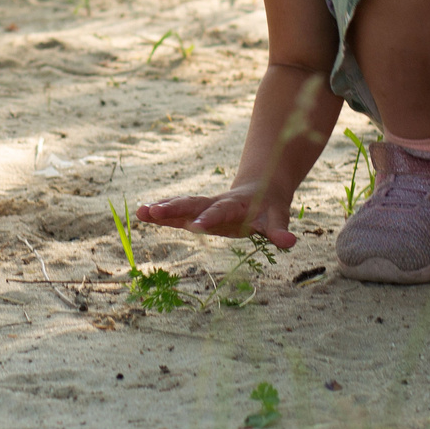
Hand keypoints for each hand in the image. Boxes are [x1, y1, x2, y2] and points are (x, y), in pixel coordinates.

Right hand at [136, 185, 297, 249]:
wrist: (261, 186)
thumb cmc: (270, 207)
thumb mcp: (278, 217)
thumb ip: (280, 230)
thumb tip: (290, 242)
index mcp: (236, 204)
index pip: (222, 210)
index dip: (210, 217)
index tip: (196, 226)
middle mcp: (216, 202)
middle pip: (194, 204)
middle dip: (174, 209)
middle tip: (153, 212)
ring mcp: (205, 206)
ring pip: (182, 206)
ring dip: (162, 209)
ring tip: (140, 212)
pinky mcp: (197, 212)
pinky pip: (178, 213)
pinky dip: (161, 214)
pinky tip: (142, 215)